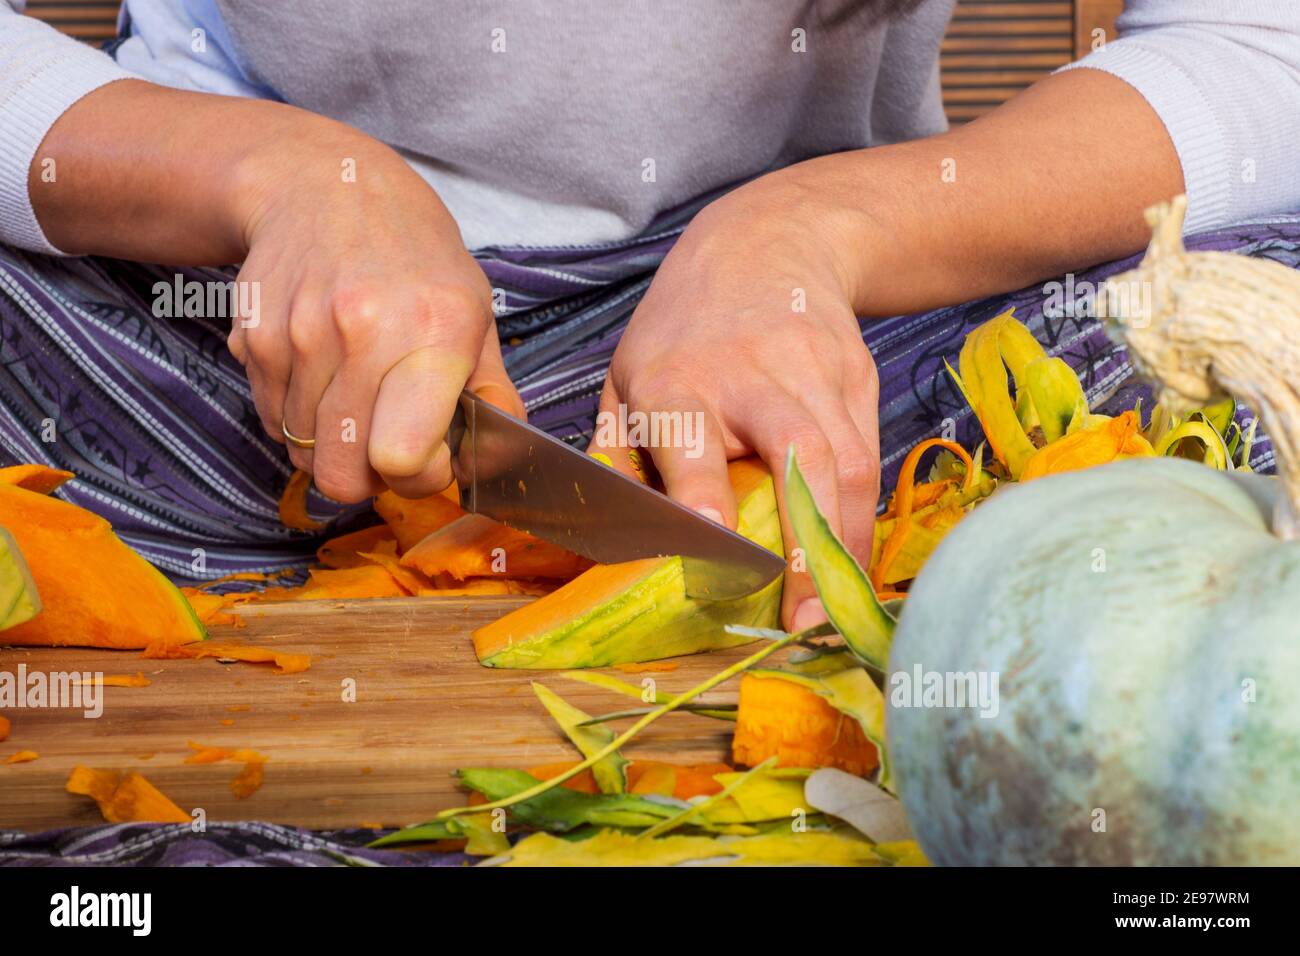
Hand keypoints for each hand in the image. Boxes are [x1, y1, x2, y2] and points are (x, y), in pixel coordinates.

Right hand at [227, 130, 522, 501]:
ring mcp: (300, 336)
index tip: (432, 458)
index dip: (420, 478)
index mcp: (434, 330)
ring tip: (358, 395)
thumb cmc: (415, 257)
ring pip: (304, 454)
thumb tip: (493, 463)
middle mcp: (362, 332)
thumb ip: (492, 394)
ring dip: (333, 445)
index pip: (402, 457)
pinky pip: (274, 423)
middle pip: (343, 475)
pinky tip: (324, 374)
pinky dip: (300, 418)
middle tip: (390, 442)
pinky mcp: (254, 340)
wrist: (325, 186)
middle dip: (370, 477)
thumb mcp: (475, 313)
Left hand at [596, 176, 878, 629]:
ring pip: (849, 460)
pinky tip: (847, 555)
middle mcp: (751, 372)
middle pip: (799, 453)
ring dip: (845, 542)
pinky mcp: (858, 375)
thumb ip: (619, 458)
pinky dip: (860, 514)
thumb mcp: (625, 377)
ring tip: (836, 606)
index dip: (705, 499)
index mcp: (675, 378)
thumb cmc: (681, 329)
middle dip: (806, 541)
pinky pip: (869, 456)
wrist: (770, 242)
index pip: (692, 445)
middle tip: (806, 620)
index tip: (715, 550)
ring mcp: (814, 370)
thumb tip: (619, 544)